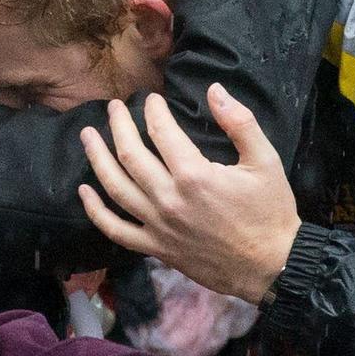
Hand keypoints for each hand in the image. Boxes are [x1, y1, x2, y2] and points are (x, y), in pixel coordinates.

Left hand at [79, 84, 300, 303]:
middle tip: (113, 107)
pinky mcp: (156, 247)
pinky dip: (95, 211)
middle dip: (118, 125)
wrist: (270, 265)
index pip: (161, 132)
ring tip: (88, 136)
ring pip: (115, 187)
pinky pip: (116, 230)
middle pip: (130, 155)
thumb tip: (215, 90)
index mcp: (194, 175)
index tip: (152, 99)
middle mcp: (169, 199)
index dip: (153, 111)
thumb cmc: (270, 212)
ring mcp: (158, 225)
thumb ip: (240, 122)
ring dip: (97, 158)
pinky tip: (83, 191)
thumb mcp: (265, 160)